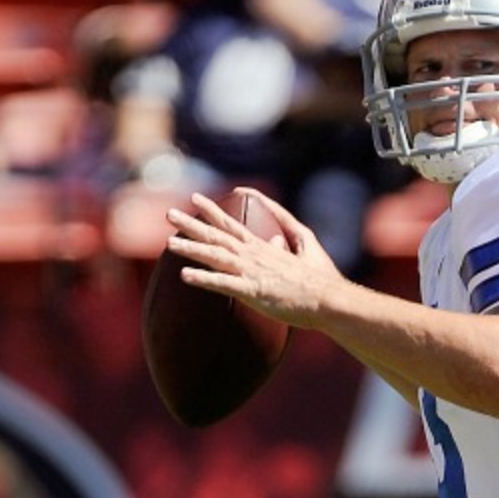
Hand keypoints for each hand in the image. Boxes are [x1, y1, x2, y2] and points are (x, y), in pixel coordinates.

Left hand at [166, 188, 345, 329]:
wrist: (329, 299)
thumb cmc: (319, 280)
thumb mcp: (304, 254)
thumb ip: (286, 243)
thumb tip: (273, 236)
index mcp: (263, 249)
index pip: (232, 225)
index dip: (212, 212)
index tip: (195, 199)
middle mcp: (254, 256)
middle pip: (217, 236)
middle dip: (192, 223)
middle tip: (168, 213)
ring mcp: (253, 272)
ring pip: (216, 256)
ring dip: (191, 248)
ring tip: (169, 243)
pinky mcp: (254, 291)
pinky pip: (224, 284)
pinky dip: (204, 279)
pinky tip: (184, 275)